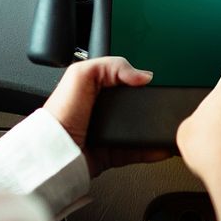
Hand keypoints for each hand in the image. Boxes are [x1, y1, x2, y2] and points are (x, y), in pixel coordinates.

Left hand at [43, 57, 169, 176]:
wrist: (55, 154)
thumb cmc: (59, 116)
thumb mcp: (80, 75)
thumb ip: (111, 66)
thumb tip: (142, 76)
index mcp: (94, 89)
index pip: (122, 80)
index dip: (137, 80)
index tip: (150, 84)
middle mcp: (102, 111)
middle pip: (134, 105)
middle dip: (150, 106)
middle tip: (160, 107)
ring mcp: (109, 133)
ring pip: (139, 128)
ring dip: (153, 128)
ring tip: (165, 127)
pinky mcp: (113, 153)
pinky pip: (138, 150)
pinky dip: (151, 150)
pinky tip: (161, 146)